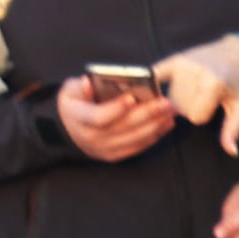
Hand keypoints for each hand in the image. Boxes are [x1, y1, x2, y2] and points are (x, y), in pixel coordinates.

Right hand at [55, 76, 175, 160]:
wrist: (68, 129)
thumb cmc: (74, 104)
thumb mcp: (70, 91)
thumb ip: (80, 86)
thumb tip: (88, 82)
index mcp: (78, 118)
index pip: (98, 117)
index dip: (116, 108)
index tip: (132, 98)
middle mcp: (91, 137)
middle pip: (123, 127)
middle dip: (147, 114)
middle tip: (165, 103)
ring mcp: (104, 149)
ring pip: (134, 138)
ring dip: (156, 125)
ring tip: (170, 112)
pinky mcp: (115, 155)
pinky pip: (138, 146)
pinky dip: (154, 135)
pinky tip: (165, 124)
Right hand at [151, 37, 238, 149]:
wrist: (231, 55)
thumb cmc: (236, 85)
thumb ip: (233, 130)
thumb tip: (232, 152)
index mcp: (214, 83)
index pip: (196, 117)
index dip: (204, 115)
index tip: (212, 106)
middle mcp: (196, 71)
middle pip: (180, 108)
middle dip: (190, 108)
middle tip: (202, 97)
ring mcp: (182, 64)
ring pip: (168, 99)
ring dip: (178, 99)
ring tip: (192, 90)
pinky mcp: (172, 59)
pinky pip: (155, 79)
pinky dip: (154, 86)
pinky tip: (155, 90)